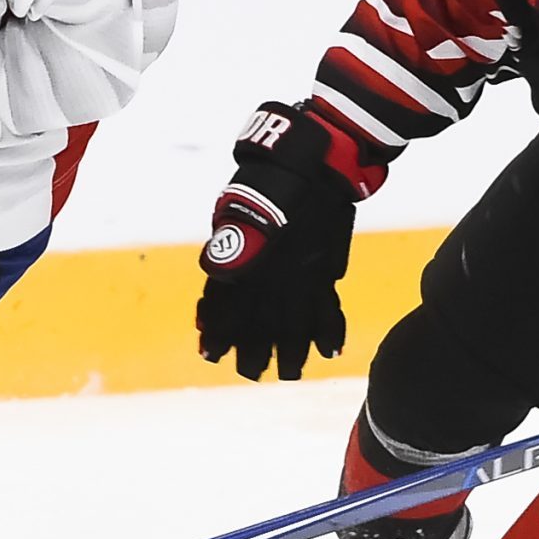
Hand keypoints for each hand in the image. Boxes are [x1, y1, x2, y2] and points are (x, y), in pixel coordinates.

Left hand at [196, 101, 381, 380]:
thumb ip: (225, 247)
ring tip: (290, 372)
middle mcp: (270, 278)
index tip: (208, 353)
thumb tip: (218, 275)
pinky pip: (328, 309)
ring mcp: (302, 278)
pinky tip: (330, 352)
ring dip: (293, 353)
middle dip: (253, 353)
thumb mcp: (230, 213)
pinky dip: (329, 332)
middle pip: (260, 327)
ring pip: (296, 326)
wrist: (309, 166)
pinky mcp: (327, 271)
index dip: (215, 332)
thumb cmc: (264, 184)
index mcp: (241, 263)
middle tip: (249, 372)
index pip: (223, 309)